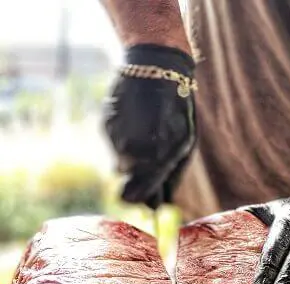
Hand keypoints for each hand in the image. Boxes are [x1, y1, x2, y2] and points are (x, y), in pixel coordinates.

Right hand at [103, 44, 195, 208]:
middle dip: (134, 182)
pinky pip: (113, 145)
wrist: (156, 70)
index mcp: (160, 156)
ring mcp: (116, 138)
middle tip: (146, 169)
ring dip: (131, 158)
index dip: (141, 203)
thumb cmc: (177, 111)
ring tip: (147, 133)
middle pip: (127, 183)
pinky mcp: (105, 126)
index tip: (143, 207)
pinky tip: (134, 122)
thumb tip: (159, 205)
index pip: (142, 194)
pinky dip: (122, 140)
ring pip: (119, 163)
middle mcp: (135, 150)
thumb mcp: (184, 144)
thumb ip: (170, 174)